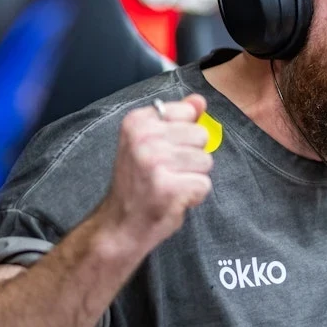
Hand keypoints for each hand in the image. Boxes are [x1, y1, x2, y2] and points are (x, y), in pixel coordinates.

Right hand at [100, 94, 213, 251]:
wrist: (119, 225)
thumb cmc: (139, 184)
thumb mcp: (150, 143)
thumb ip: (177, 120)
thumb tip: (199, 100)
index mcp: (137, 121)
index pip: (188, 113)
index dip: (183, 136)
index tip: (161, 151)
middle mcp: (143, 138)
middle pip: (201, 136)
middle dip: (191, 158)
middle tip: (166, 173)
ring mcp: (155, 163)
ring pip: (206, 161)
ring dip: (193, 177)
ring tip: (169, 186)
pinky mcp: (169, 187)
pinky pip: (204, 184)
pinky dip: (194, 196)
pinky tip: (172, 199)